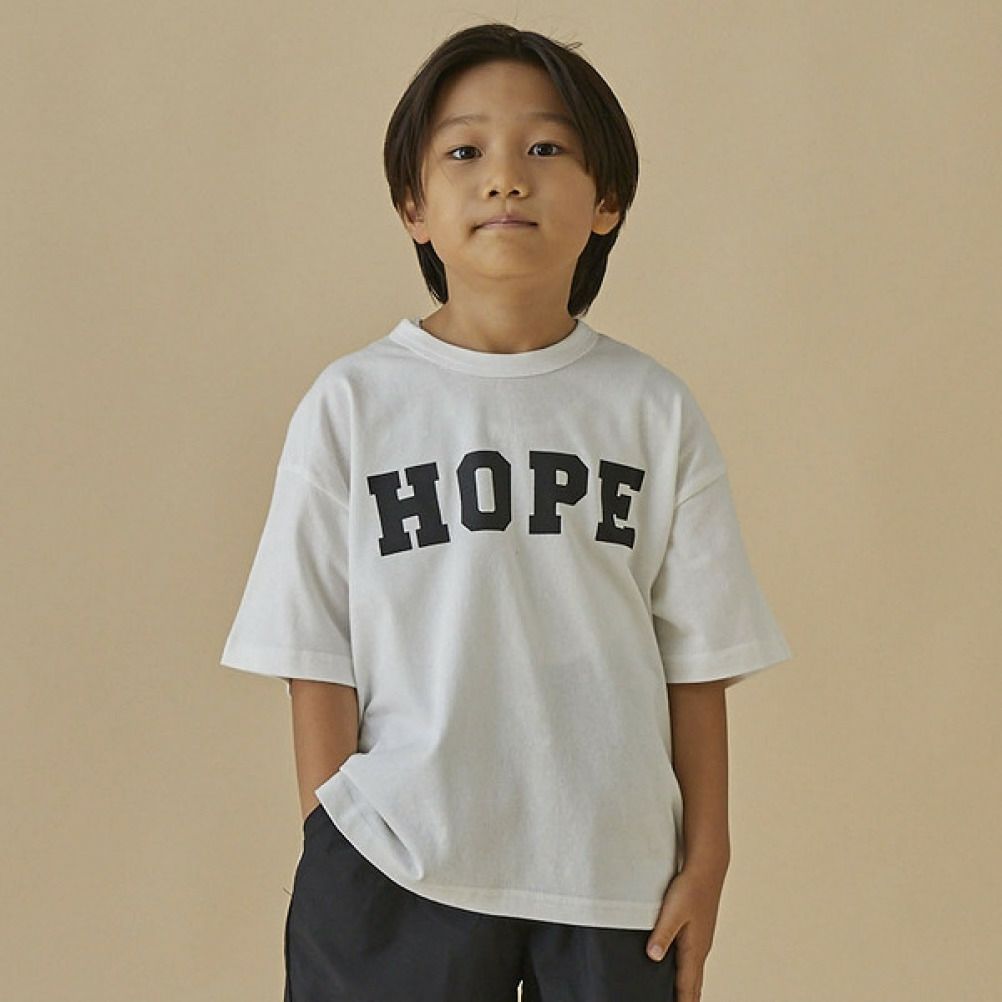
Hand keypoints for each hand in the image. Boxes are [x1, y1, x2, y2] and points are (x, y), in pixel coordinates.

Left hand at [646, 861, 726, 1001]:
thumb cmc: (691, 888)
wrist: (707, 869)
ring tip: (684, 998)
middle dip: (688, 999)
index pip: (687, 986)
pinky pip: (695, 960)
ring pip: (695, 972)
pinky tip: (684, 970)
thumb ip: (662, 934)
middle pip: (694, 984)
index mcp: (694, 949)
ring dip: (689, 988)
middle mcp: (701, 948)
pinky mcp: (699, 931)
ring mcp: (702, 940)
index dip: (683, 1001)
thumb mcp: (672, 911)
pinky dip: (690, 973)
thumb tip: (653, 956)